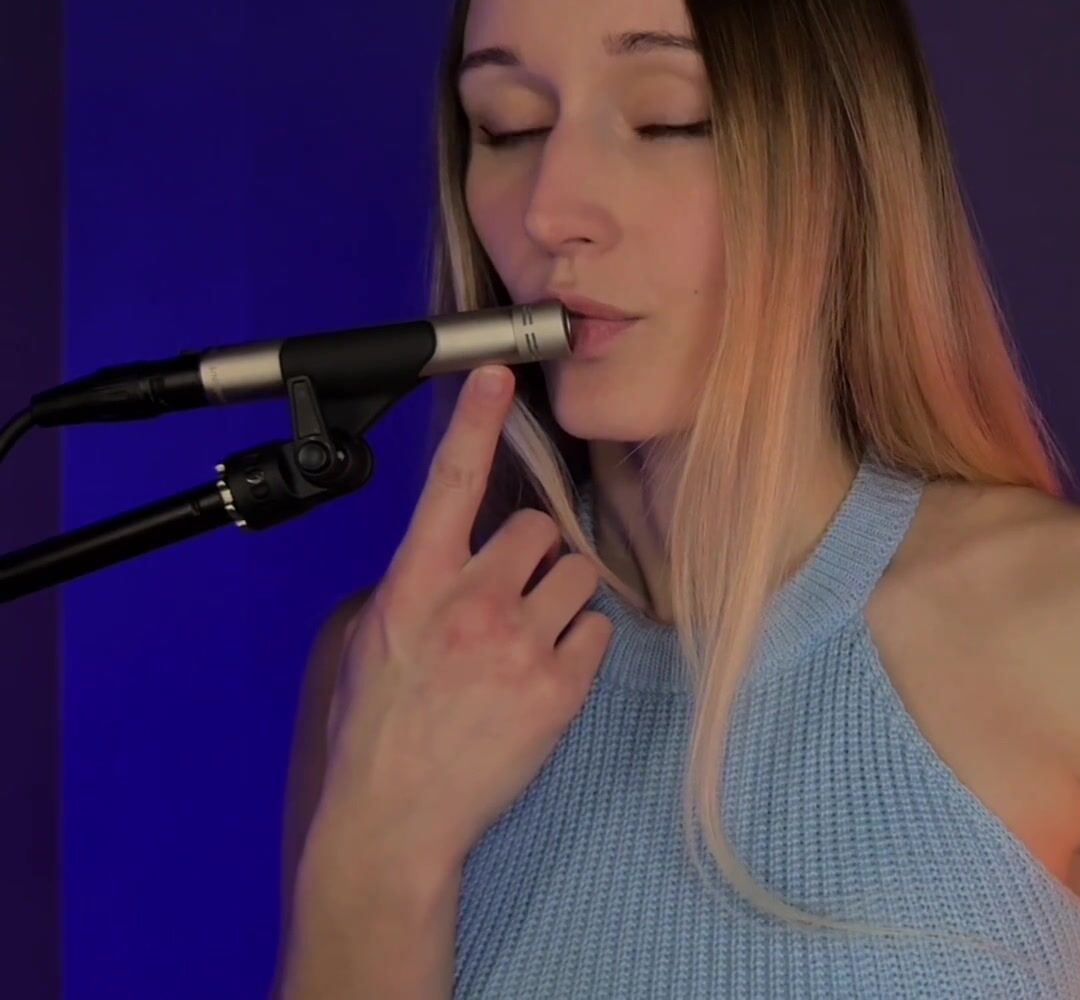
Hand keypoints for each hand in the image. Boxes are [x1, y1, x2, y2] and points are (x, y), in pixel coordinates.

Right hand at [302, 364, 610, 899]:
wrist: (394, 817)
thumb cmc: (376, 727)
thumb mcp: (371, 638)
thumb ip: (417, 585)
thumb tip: (457, 558)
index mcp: (415, 583)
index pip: (452, 483)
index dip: (477, 422)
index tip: (498, 373)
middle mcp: (470, 601)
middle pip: (539, 529)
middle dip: (534, 555)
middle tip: (514, 595)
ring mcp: (518, 644)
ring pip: (578, 574)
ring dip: (562, 598)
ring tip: (530, 639)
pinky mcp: (558, 689)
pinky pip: (595, 632)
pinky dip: (579, 647)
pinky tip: (546, 676)